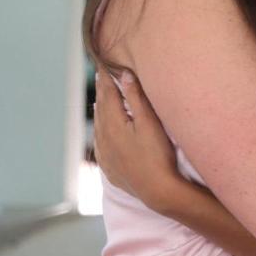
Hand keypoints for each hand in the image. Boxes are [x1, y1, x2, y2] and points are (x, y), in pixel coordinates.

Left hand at [94, 66, 179, 208]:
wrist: (157, 191)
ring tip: (100, 101)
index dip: (106, 78)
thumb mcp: (150, 123)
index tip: (104, 64)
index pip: (107, 94)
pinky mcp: (110, 168)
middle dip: (102, 92)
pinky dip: (100, 133)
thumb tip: (124, 75)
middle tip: (101, 77)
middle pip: (100, 108)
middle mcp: (104, 137)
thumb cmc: (157, 156)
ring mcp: (105, 154)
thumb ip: (136, 98)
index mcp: (113, 123)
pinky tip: (102, 133)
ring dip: (100, 111)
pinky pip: (100, 145)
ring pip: (98, 127)